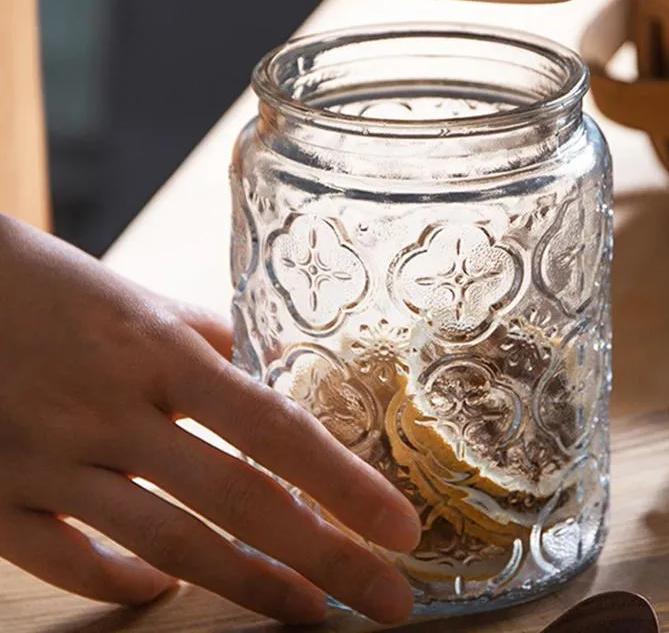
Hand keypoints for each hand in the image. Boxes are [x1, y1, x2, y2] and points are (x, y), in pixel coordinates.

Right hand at [0, 215, 419, 624]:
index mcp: (159, 352)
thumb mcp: (138, 299)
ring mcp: (49, 462)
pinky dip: (120, 585)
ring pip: (165, 543)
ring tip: (308, 613)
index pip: (272, 427)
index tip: (401, 528)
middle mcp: (112, 412)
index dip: (343, 482)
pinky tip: (160, 593)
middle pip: (237, 499)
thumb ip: (207, 340)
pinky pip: (67, 559)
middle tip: (388, 601)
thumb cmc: (50, 287)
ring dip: (246, 584)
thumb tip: (270, 372)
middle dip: (324, 557)